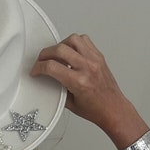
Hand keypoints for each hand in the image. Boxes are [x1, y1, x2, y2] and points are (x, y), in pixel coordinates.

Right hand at [30, 34, 148, 149]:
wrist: (113, 109)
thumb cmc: (96, 109)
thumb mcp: (70, 103)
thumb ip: (57, 88)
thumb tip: (47, 78)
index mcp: (79, 82)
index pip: (52, 66)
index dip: (38, 67)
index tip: (36, 70)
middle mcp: (87, 67)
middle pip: (60, 49)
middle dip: (45, 53)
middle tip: (42, 60)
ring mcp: (95, 60)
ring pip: (73, 39)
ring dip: (60, 44)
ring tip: (56, 54)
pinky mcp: (99, 56)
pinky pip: (84, 40)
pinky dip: (74, 43)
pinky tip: (70, 51)